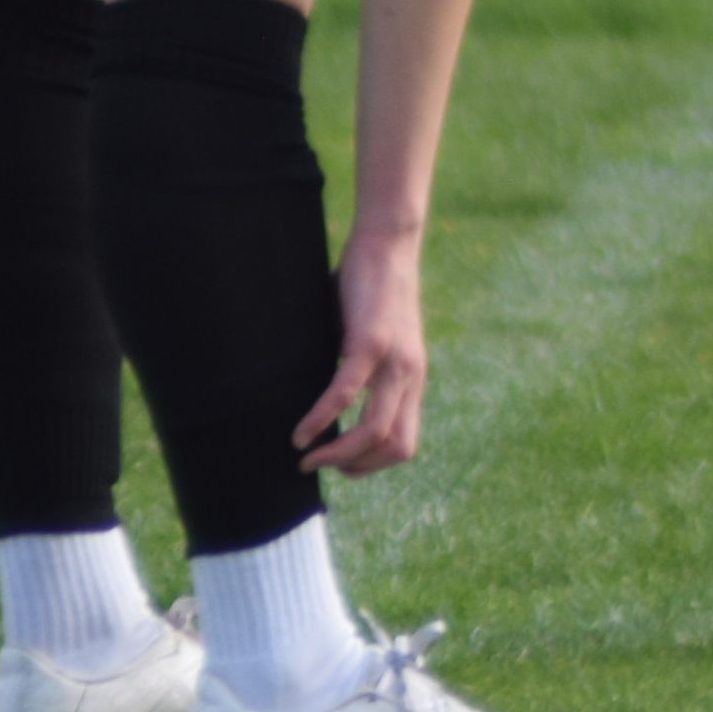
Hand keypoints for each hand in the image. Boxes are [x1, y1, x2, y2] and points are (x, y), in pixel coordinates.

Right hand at [298, 226, 426, 475]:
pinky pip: (346, 394)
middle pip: (396, 448)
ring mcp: (394, 361)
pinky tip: (300, 432)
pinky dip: (321, 418)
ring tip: (306, 458)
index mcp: (412, 379)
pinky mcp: (371, 342)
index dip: (373, 463)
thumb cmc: (371, 289)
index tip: (341, 464)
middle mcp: (410, 376)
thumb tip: (328, 396)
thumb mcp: (372, 339)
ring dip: (338, 455)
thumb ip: (361, 370)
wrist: (387, 243)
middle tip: (322, 467)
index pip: (405, 443)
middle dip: (357, 468)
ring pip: (376, 431)